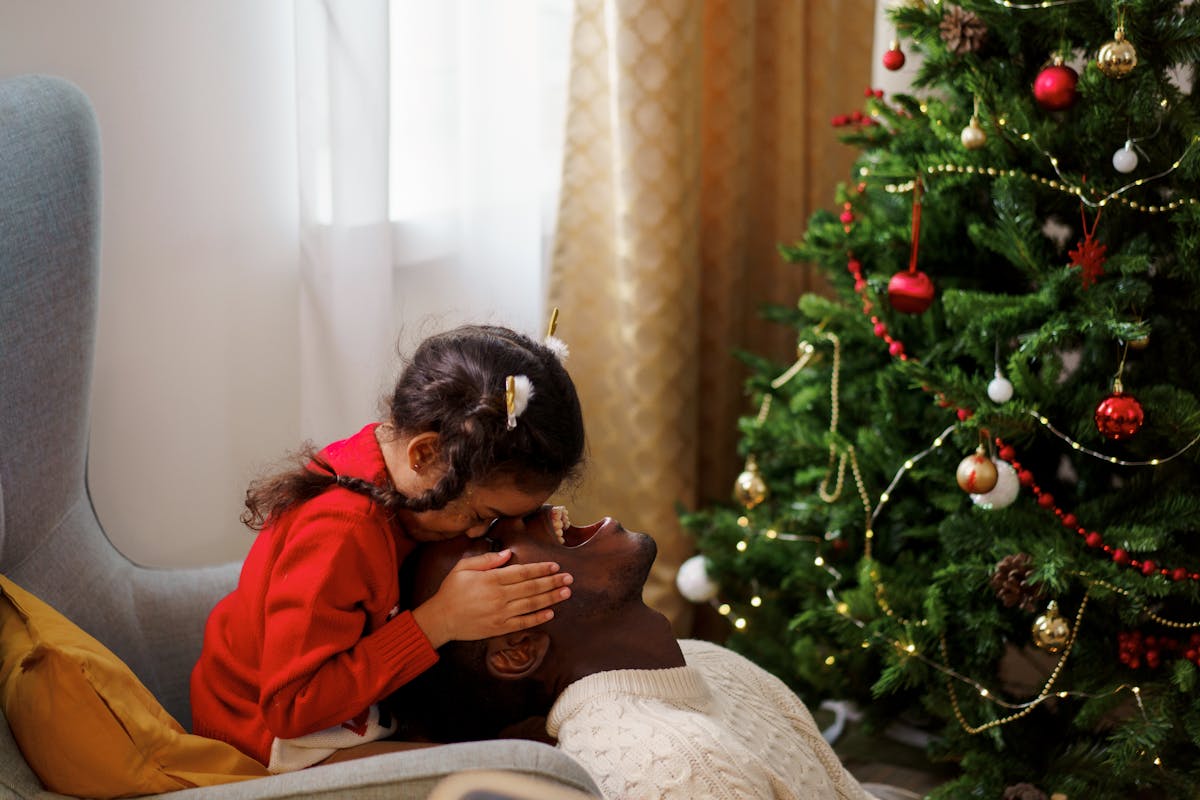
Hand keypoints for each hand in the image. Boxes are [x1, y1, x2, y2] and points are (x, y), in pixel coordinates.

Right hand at [411, 550, 571, 647]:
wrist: (441, 619)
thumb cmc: (451, 590)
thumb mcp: (463, 567)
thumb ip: (486, 560)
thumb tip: (507, 554)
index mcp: (491, 579)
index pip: (522, 572)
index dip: (540, 569)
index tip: (555, 566)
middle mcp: (499, 596)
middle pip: (532, 587)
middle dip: (552, 582)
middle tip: (569, 578)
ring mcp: (501, 614)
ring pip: (531, 604)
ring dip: (551, 598)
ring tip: (566, 592)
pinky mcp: (500, 628)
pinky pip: (523, 623)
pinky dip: (538, 618)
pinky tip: (551, 613)